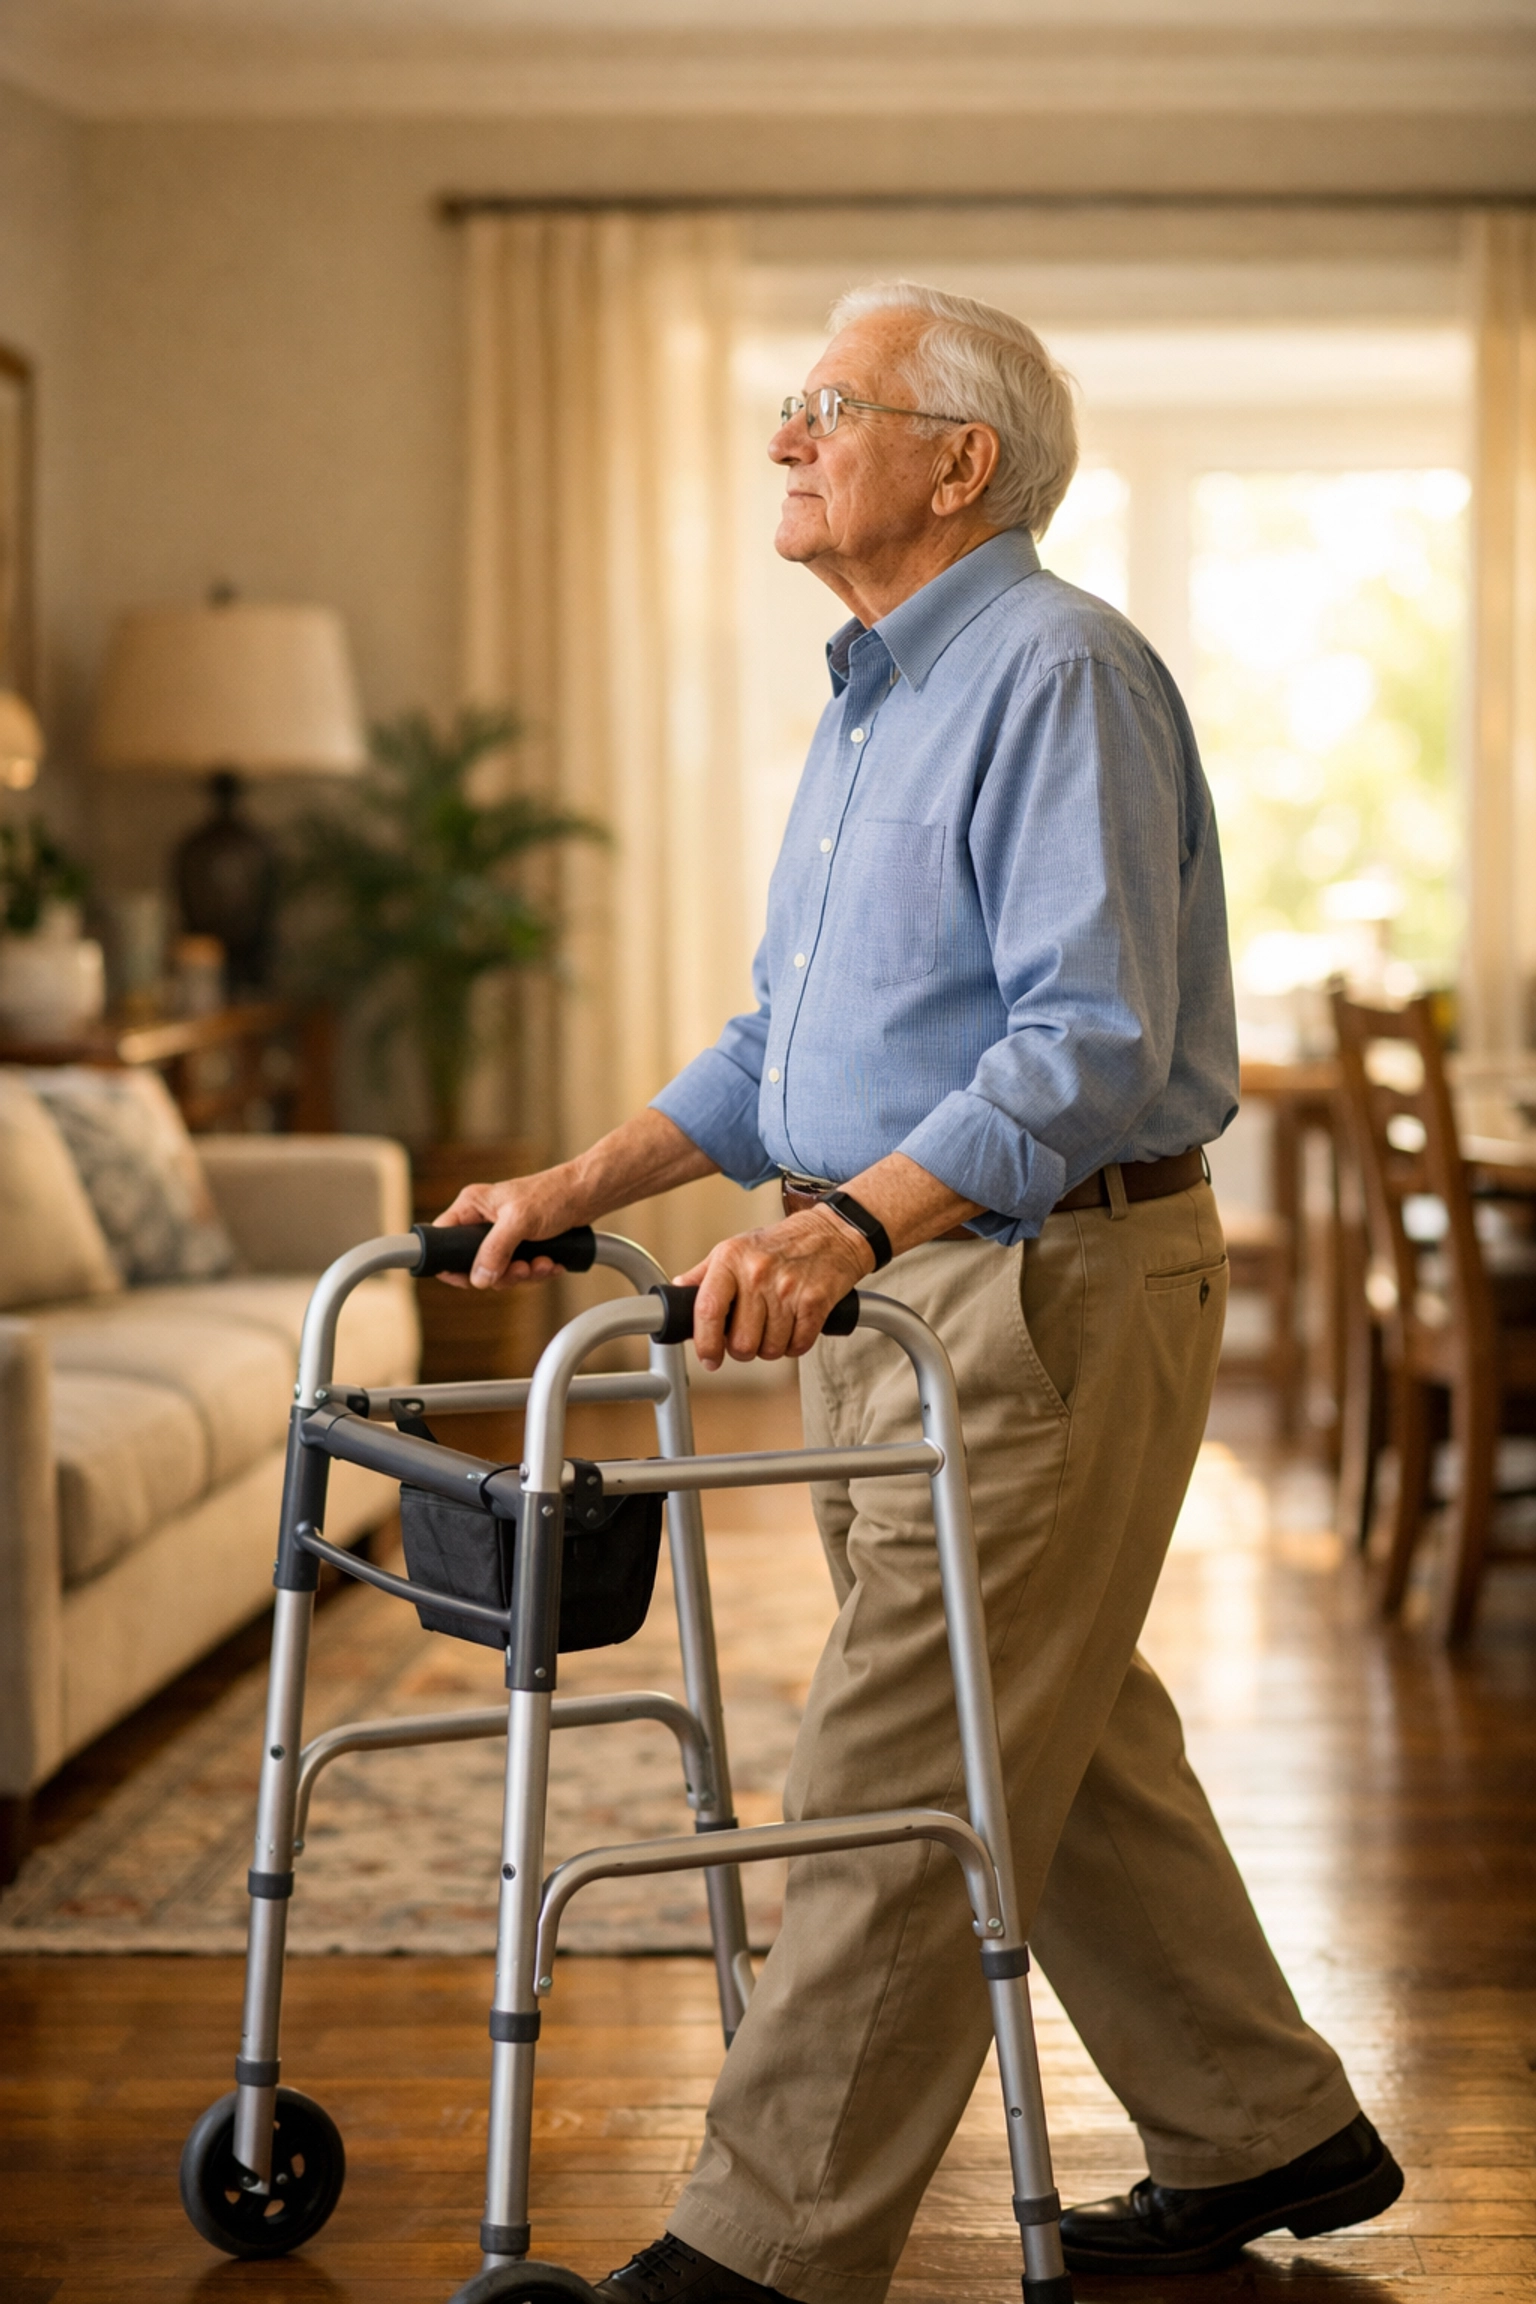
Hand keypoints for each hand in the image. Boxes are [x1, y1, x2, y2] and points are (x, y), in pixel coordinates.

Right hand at [429, 1110, 717, 1290]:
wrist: (588, 1194)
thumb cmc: (554, 1195)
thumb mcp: (519, 1222)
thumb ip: (495, 1250)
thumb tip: (478, 1278)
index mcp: (472, 1206)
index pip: (443, 1238)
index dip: (451, 1263)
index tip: (469, 1279)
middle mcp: (483, 1220)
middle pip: (474, 1263)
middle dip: (502, 1273)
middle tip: (521, 1269)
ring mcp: (503, 1233)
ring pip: (500, 1270)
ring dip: (524, 1274)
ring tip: (544, 1263)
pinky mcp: (523, 1243)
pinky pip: (521, 1268)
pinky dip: (537, 1271)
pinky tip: (552, 1263)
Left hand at [673, 1205, 873, 1371]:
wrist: (833, 1233)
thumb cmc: (782, 1243)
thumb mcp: (735, 1248)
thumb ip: (703, 1274)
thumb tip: (677, 1294)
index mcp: (731, 1259)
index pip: (708, 1310)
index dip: (705, 1343)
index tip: (708, 1357)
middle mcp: (758, 1273)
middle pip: (742, 1342)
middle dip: (744, 1350)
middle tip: (749, 1337)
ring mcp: (788, 1289)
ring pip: (771, 1349)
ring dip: (771, 1347)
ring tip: (774, 1327)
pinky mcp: (816, 1302)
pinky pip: (799, 1345)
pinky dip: (796, 1344)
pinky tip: (794, 1326)